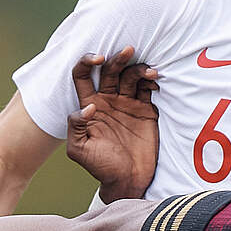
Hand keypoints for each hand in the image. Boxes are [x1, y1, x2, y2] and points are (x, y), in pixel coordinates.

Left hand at [66, 45, 159, 200]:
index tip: (99, 59)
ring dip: (139, 68)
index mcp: (89, 106)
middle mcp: (107, 100)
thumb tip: (88, 106)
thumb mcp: (79, 150)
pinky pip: (147, 88)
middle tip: (128, 50)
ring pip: (130, 76)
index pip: (83, 75)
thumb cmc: (100, 167)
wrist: (128, 180)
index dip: (87, 62)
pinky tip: (154, 81)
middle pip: (109, 70)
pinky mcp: (145, 109)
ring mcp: (127, 103)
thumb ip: (76, 126)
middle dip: (118, 58)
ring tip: (150, 72)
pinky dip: (151, 80)